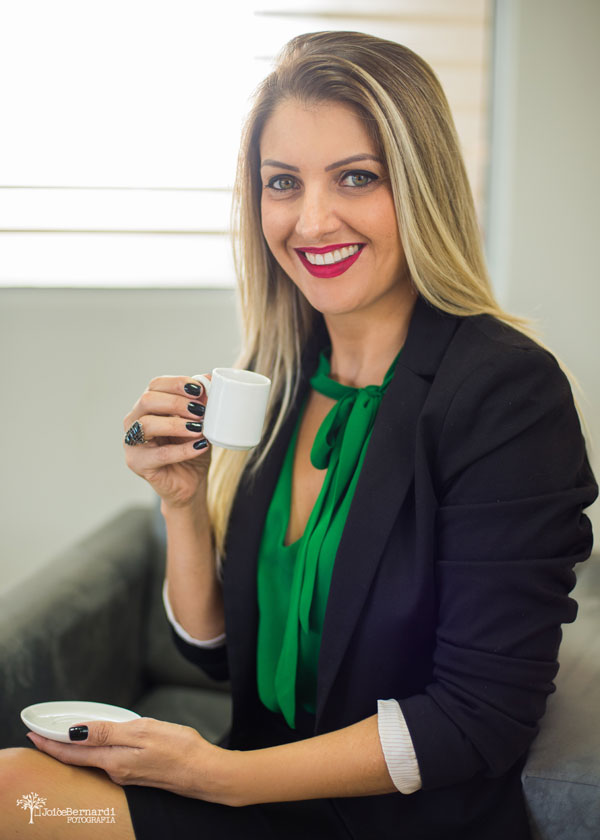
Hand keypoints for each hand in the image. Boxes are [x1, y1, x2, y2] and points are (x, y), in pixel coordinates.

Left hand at [26, 717, 231, 802]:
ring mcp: (128, 775)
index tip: (35, 736)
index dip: (52, 744)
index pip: (74, 752)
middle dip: (60, 748)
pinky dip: (97, 752)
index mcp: (115, 760)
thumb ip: (109, 731)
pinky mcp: (139, 774)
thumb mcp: (144, 732)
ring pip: (95, 760)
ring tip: (64, 738)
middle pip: (81, 758)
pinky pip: (110, 762)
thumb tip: (77, 731)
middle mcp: (117, 771)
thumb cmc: (181, 750)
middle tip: (43, 736)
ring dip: (78, 750)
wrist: (206, 774)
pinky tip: (100, 745)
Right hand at [123, 375, 211, 507]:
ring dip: (176, 424)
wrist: (191, 482)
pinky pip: (160, 454)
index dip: (177, 384)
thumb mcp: (201, 423)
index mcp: (147, 406)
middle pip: (148, 401)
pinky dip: (183, 449)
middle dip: (176, 403)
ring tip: (199, 428)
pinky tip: (200, 446)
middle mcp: (134, 421)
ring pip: (147, 425)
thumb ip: (201, 403)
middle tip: (200, 411)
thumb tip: (208, 379)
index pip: (155, 385)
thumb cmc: (192, 448)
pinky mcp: (138, 464)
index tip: (199, 390)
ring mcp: (132, 443)